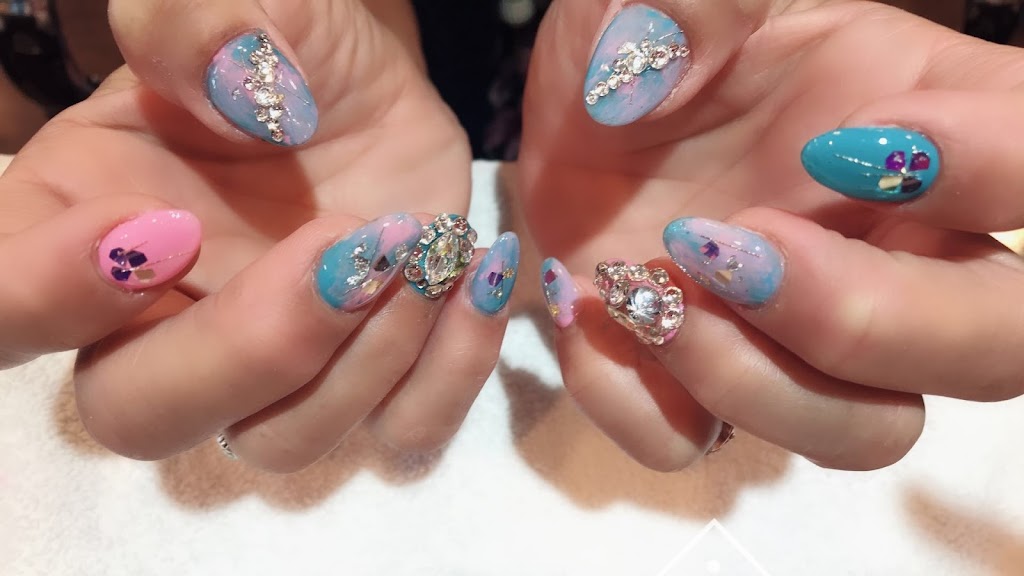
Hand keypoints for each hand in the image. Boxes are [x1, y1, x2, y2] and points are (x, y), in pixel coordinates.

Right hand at [0, 0, 513, 471]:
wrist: (367, 94)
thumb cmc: (284, 49)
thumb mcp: (245, 3)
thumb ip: (200, 20)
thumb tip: (235, 87)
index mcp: (76, 229)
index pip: (3, 315)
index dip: (49, 295)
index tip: (166, 220)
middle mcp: (157, 328)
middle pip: (141, 417)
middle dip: (251, 347)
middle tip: (344, 246)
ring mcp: (269, 376)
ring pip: (281, 442)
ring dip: (365, 353)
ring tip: (417, 240)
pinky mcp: (369, 383)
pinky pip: (401, 434)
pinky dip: (450, 373)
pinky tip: (471, 273)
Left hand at [518, 0, 1023, 470]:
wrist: (567, 120)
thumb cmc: (639, 44)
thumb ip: (688, 6)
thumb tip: (652, 66)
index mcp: (923, 124)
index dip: (996, 173)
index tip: (843, 146)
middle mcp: (889, 248)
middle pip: (993, 349)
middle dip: (869, 323)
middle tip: (742, 252)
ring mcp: (799, 333)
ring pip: (867, 430)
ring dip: (756, 382)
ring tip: (650, 292)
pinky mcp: (699, 379)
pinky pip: (697, 444)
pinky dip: (642, 403)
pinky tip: (598, 317)